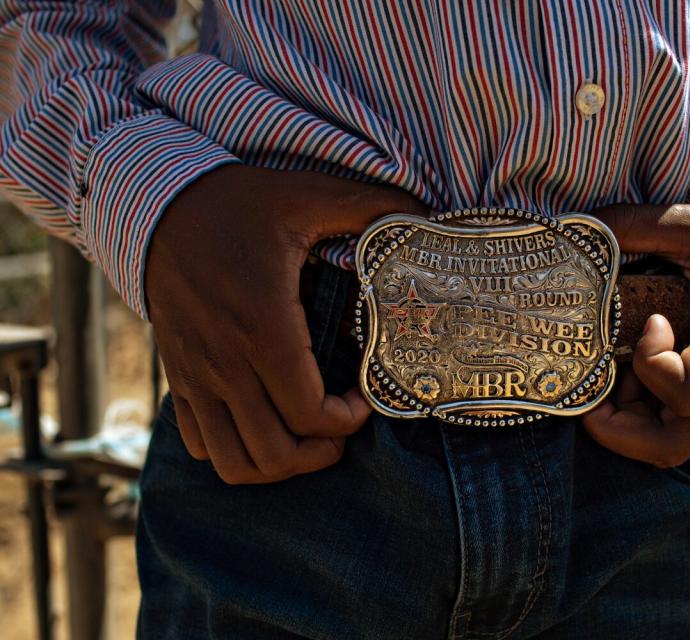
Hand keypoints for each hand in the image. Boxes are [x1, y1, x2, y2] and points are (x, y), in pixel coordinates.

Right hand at [145, 165, 426, 483]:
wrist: (155, 205)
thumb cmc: (237, 203)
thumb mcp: (308, 195)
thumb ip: (371, 206)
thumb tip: (425, 214)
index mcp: (264, 325)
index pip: (309, 413)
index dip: (348, 421)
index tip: (364, 398)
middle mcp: (226, 361)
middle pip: (274, 453)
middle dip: (319, 453)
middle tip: (342, 428)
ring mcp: (196, 376)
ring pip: (232, 462)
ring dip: (277, 464)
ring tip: (305, 437)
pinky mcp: (178, 378)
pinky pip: (200, 443)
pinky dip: (234, 450)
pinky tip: (263, 421)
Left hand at [582, 204, 689, 467]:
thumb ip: (632, 224)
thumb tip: (570, 231)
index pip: (685, 391)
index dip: (650, 365)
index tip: (650, 321)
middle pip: (671, 443)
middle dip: (616, 429)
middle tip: (591, 390)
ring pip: (672, 446)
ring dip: (628, 423)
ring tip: (614, 375)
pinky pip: (681, 432)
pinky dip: (644, 418)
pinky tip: (632, 377)